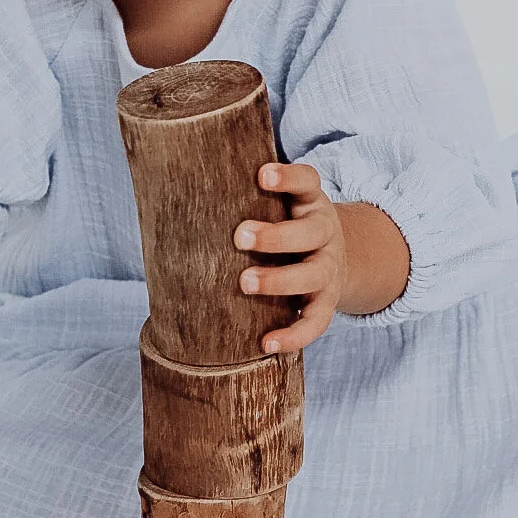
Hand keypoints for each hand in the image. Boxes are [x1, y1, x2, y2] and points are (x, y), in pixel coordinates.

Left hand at [234, 163, 410, 353]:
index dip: (288, 177)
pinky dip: (293, 335)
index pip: (307, 181)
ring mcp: (329, 269)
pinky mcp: (328, 302)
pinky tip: (266, 343)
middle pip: (310, 233)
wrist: (336, 257)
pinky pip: (315, 322)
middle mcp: (325, 234)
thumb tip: (181, 192)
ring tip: (245, 282)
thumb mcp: (281, 203)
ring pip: (313, 275)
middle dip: (276, 236)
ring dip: (279, 280)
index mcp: (311, 203)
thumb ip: (248, 195)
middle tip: (240, 235)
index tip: (262, 174)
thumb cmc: (287, 225)